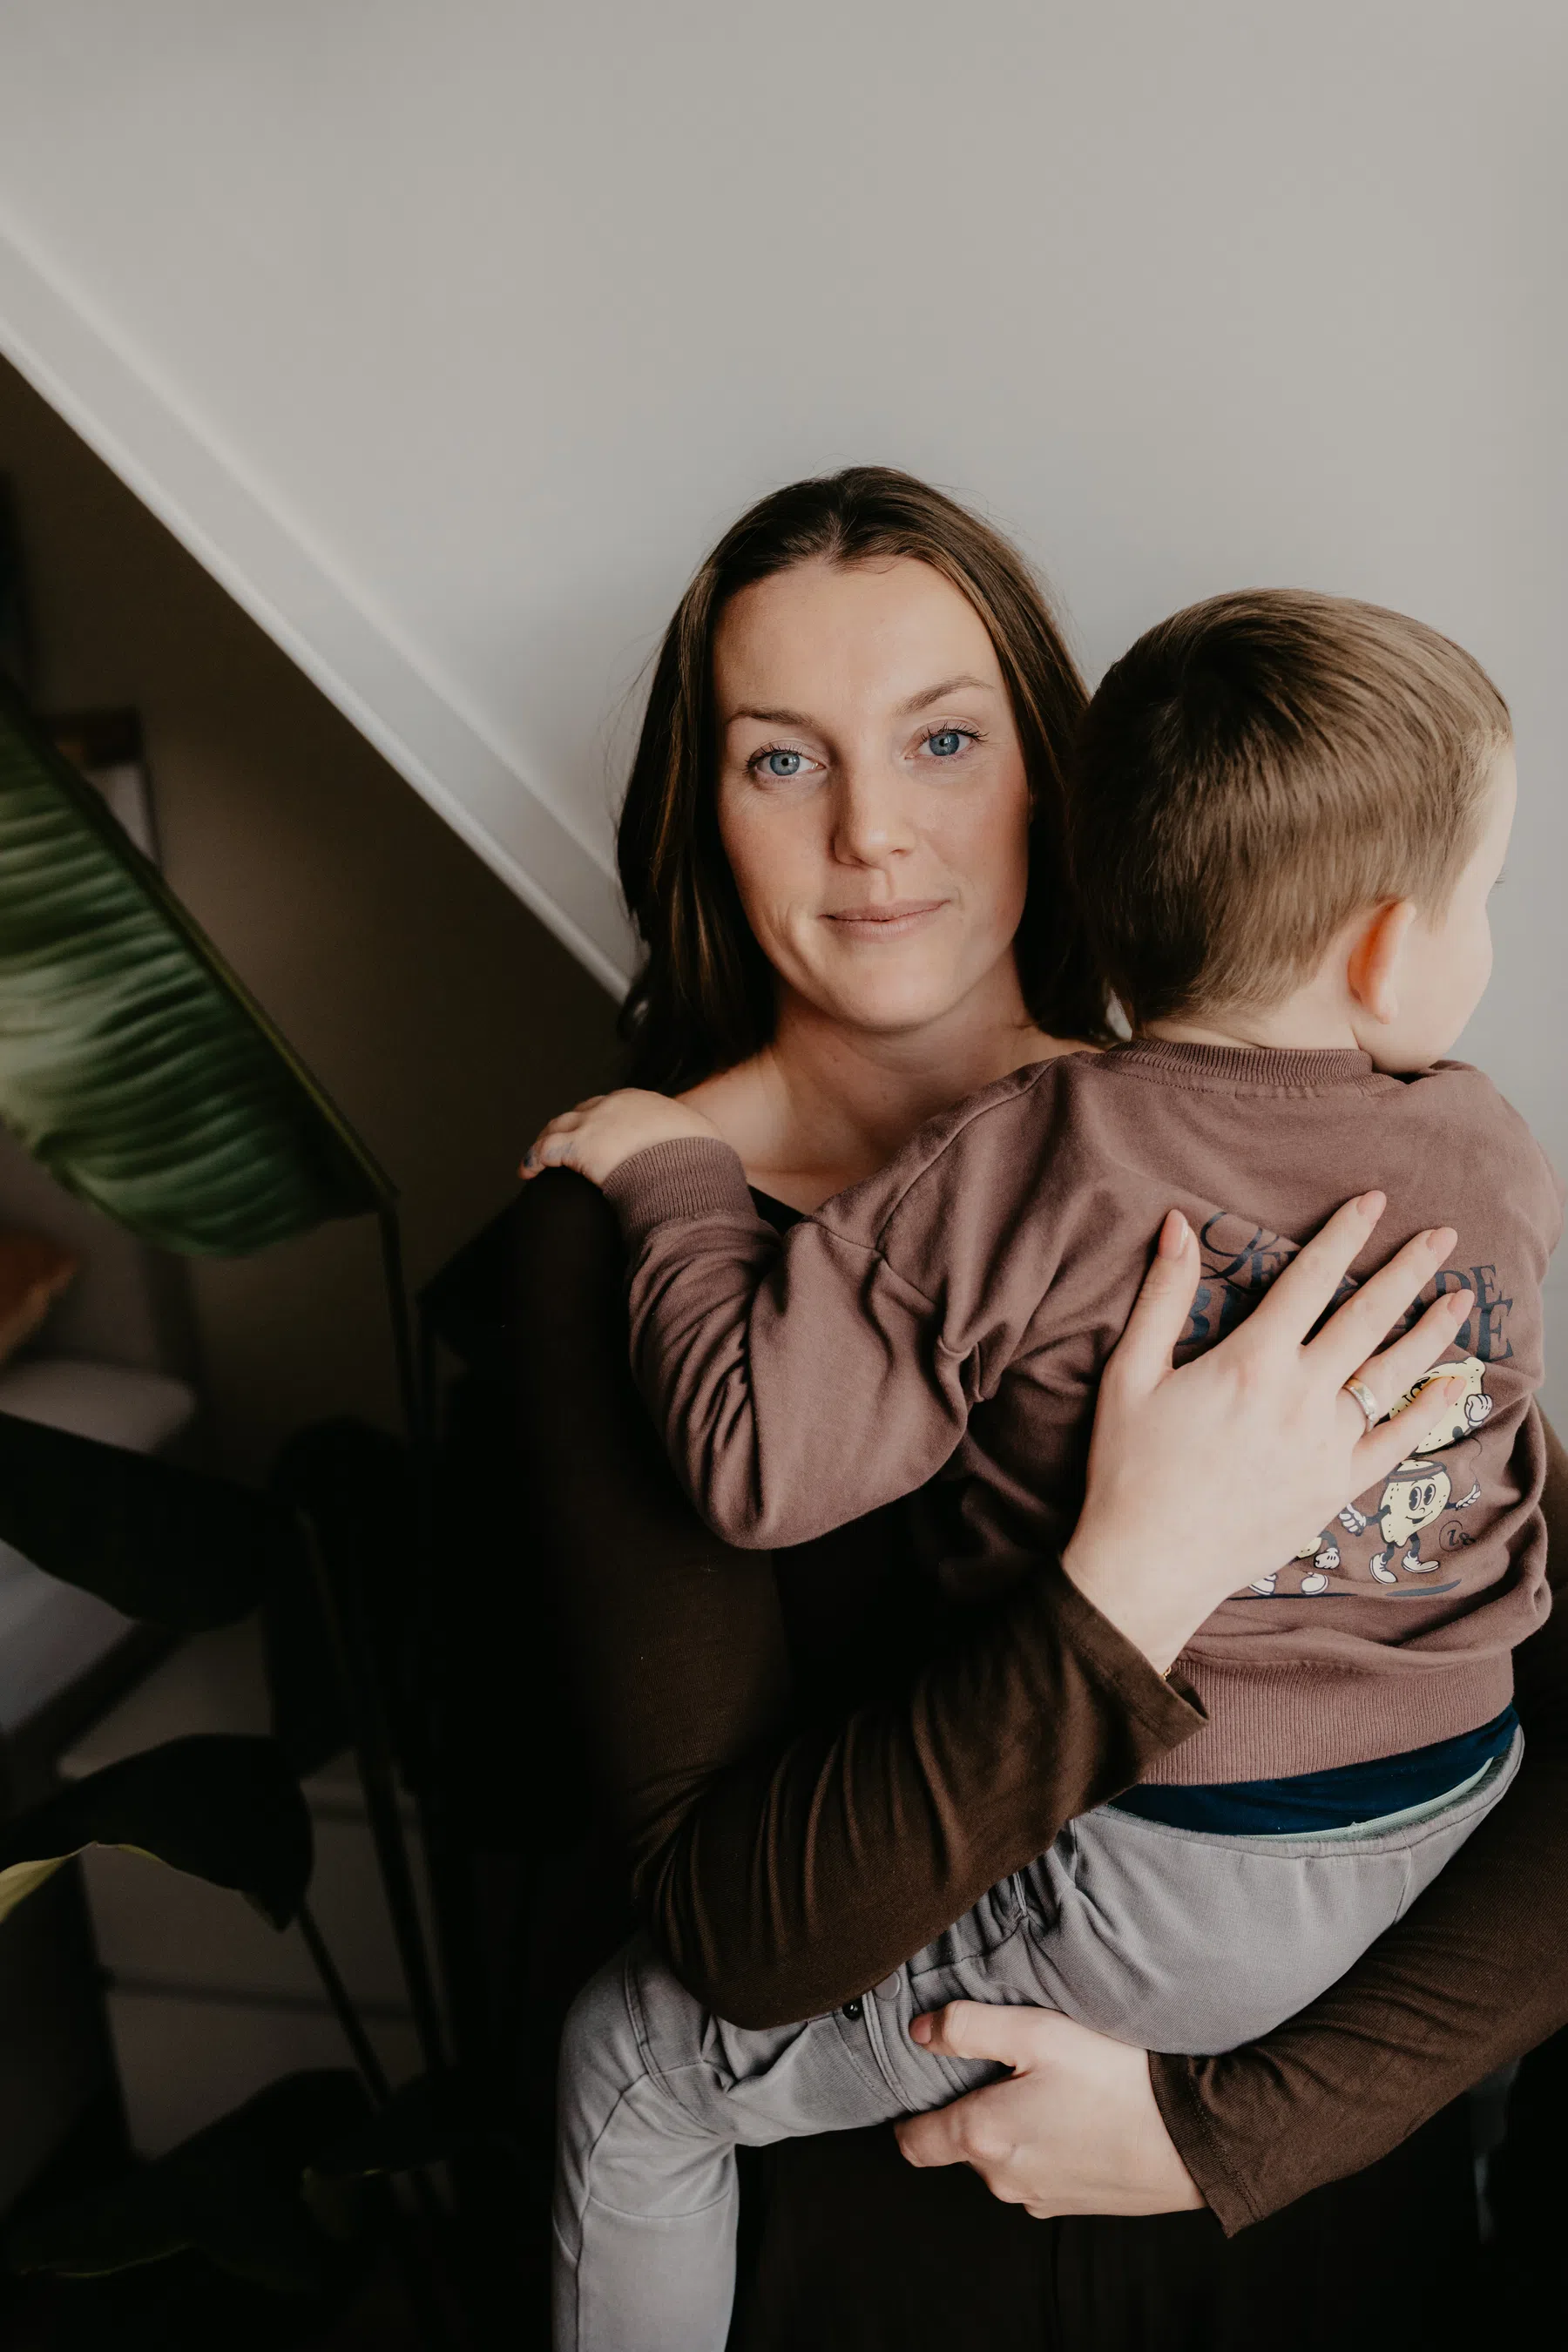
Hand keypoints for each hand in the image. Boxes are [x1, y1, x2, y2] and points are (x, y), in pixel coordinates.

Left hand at [520, 1089, 722, 1189]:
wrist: (687, 1162)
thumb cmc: (698, 1157)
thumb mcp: (697, 1140)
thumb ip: (687, 1142)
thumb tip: (701, 1155)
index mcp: (639, 1101)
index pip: (610, 1107)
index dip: (598, 1121)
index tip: (596, 1135)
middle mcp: (611, 1106)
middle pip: (580, 1112)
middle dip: (569, 1128)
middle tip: (560, 1144)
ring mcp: (592, 1124)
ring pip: (558, 1127)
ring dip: (546, 1142)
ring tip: (537, 1159)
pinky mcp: (578, 1147)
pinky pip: (546, 1151)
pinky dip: (533, 1160)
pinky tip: (528, 1172)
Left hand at [895, 2003, 1202, 2217]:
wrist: (1192, 2138)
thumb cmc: (1115, 2079)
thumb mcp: (1038, 2033)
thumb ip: (968, 2029)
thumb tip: (919, 2032)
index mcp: (983, 2137)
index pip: (913, 2143)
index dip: (908, 2114)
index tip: (920, 2085)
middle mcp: (1003, 2180)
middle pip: (960, 2145)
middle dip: (971, 2109)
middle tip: (1004, 2068)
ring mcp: (1039, 2198)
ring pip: (1001, 2160)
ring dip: (1011, 2129)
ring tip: (1046, 2088)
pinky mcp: (1072, 2206)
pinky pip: (1038, 2173)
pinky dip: (1044, 2147)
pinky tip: (1075, 2116)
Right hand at [1063, 1194, 1471, 1670]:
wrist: (1149, 1564)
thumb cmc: (1129, 1467)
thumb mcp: (1130, 1373)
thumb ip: (1161, 1296)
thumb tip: (1174, 1224)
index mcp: (1252, 1361)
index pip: (1310, 1280)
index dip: (1344, 1236)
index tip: (1374, 1203)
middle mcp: (1301, 1397)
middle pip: (1368, 1319)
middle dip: (1407, 1270)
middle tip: (1442, 1236)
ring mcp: (1326, 1446)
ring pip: (1393, 1375)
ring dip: (1430, 1332)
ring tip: (1459, 1298)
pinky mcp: (1335, 1488)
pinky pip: (1396, 1442)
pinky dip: (1428, 1411)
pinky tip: (1452, 1385)